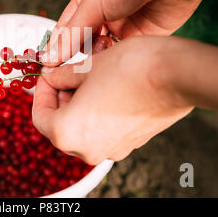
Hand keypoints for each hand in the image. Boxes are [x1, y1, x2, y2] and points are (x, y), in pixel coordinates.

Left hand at [32, 36, 217, 163]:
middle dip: (59, 98)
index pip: (40, 116)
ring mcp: (111, 149)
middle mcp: (88, 149)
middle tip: (65, 74)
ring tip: (85, 77)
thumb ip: (61, 76)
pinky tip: (104, 88)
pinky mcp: (130, 143)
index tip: (48, 75)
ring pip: (81, 129)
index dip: (40, 92)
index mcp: (68, 133)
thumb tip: (51, 77)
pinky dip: (96, 112)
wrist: (177, 75)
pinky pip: (102, 131)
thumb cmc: (130, 68)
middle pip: (60, 126)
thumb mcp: (86, 67)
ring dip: (77, 104)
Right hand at [42, 0, 213, 65]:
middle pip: (81, 43)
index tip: (48, 67)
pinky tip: (114, 58)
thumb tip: (49, 57)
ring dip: (97, 57)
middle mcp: (103, 15)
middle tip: (72, 69)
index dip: (56, 48)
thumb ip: (72, 31)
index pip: (64, 29)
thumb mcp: (95, 1)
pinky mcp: (141, 38)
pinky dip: (115, 59)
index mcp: (87, 0)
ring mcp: (122, 27)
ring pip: (100, 52)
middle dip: (76, 55)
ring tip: (99, 54)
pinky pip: (121, 55)